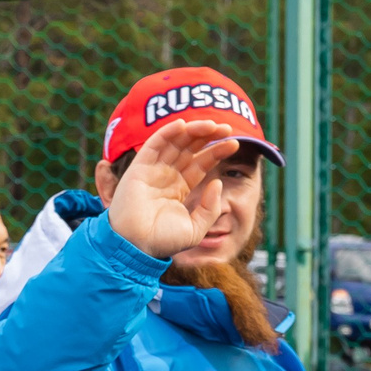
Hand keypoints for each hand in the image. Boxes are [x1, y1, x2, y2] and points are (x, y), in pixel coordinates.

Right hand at [104, 118, 241, 260]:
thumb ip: (210, 208)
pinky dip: (167, 132)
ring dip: (193, 131)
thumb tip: (218, 182)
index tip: (234, 143)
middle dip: (208, 136)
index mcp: (179, 189)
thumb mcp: (196, 229)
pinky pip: (154, 145)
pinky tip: (183, 124)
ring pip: (175, 143)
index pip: (201, 164)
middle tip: (227, 128)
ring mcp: (152, 171)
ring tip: (212, 124)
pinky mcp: (139, 168)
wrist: (136, 246)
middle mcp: (166, 176)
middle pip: (190, 149)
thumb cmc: (162, 242)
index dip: (216, 152)